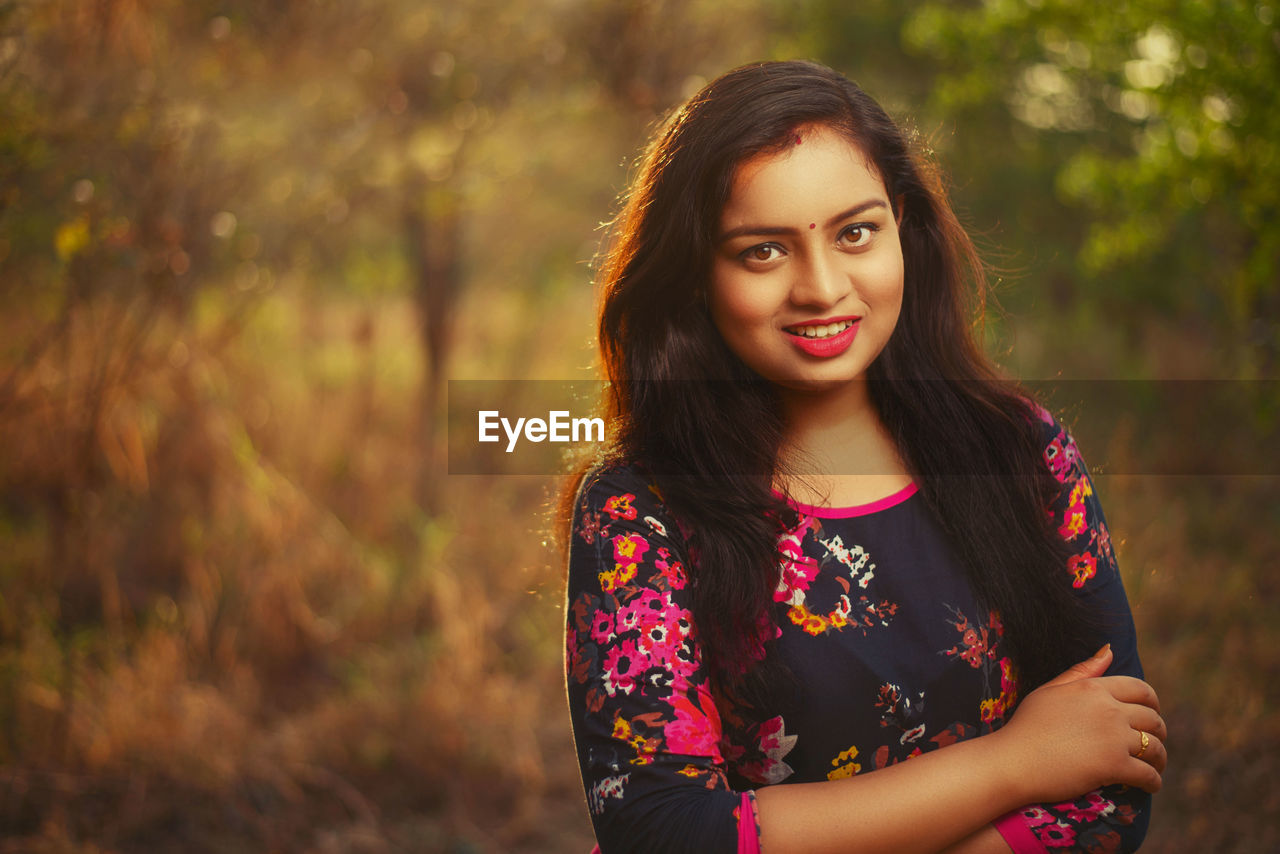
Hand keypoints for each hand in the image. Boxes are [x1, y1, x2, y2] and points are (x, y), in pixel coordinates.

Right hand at [992, 645, 1166, 803]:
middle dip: (1159, 732)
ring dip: (1160, 759)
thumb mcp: (1050, 690)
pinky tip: (1150, 784)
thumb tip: (1110, 649)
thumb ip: (1082, 670)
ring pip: (1155, 747)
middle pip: (1152, 719)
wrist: (1014, 760)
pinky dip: (1154, 781)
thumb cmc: (1027, 725)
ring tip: (1155, 766)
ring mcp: (1113, 738)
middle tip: (1154, 743)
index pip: (1140, 690)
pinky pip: (1148, 774)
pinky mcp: (1114, 766)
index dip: (1153, 703)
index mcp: (1094, 688)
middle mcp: (1109, 709)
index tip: (1151, 714)